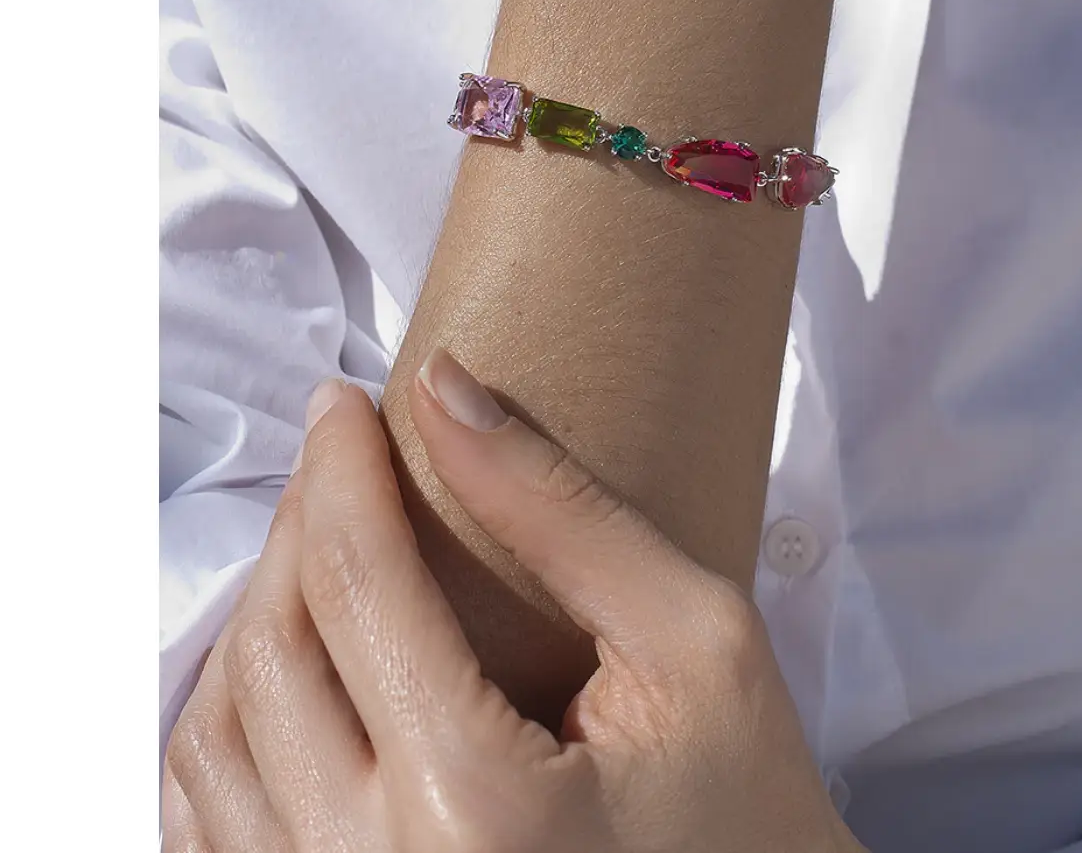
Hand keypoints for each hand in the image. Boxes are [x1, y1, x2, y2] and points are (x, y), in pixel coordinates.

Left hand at [163, 349, 862, 851]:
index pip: (360, 586)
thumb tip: (446, 391)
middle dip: (297, 527)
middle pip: (272, 655)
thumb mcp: (694, 643)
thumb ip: (562, 514)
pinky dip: (234, 720)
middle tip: (339, 460)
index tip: (344, 402)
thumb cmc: (749, 808)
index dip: (342, 468)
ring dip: (255, 616)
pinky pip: (212, 823)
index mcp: (476, 811)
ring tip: (321, 547)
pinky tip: (301, 661)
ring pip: (212, 743)